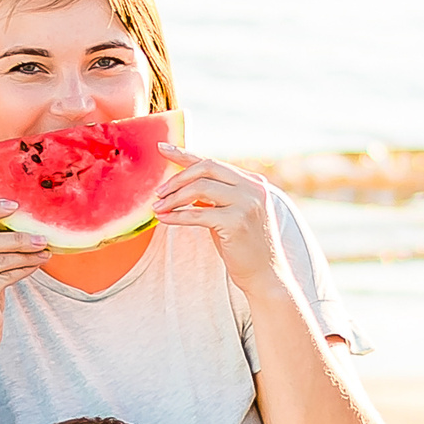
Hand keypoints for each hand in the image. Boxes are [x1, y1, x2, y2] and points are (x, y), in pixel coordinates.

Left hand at [151, 146, 283, 295]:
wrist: (265, 275)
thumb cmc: (243, 246)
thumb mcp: (231, 213)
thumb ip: (215, 195)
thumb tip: (183, 182)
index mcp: (253, 182)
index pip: (213, 162)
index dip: (185, 154)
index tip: (162, 148)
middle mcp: (253, 188)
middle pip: (207, 168)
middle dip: (178, 178)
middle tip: (158, 192)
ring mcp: (247, 203)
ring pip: (200, 188)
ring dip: (174, 198)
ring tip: (158, 207)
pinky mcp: (237, 222)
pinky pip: (197, 213)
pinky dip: (177, 216)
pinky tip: (164, 219)